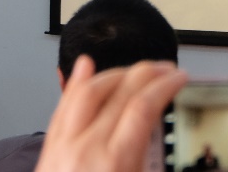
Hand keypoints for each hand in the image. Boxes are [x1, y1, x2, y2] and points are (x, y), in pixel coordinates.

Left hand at [34, 56, 186, 171]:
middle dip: (143, 73)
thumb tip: (155, 141)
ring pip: (86, 92)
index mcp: (113, 160)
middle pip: (115, 93)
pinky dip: (75, 83)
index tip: (177, 77)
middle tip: (163, 67)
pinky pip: (63, 105)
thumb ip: (147, 162)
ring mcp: (63, 143)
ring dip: (113, 73)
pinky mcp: (50, 146)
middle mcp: (85, 145)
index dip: (162, 86)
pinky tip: (83, 69)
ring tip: (133, 66)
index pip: (140, 107)